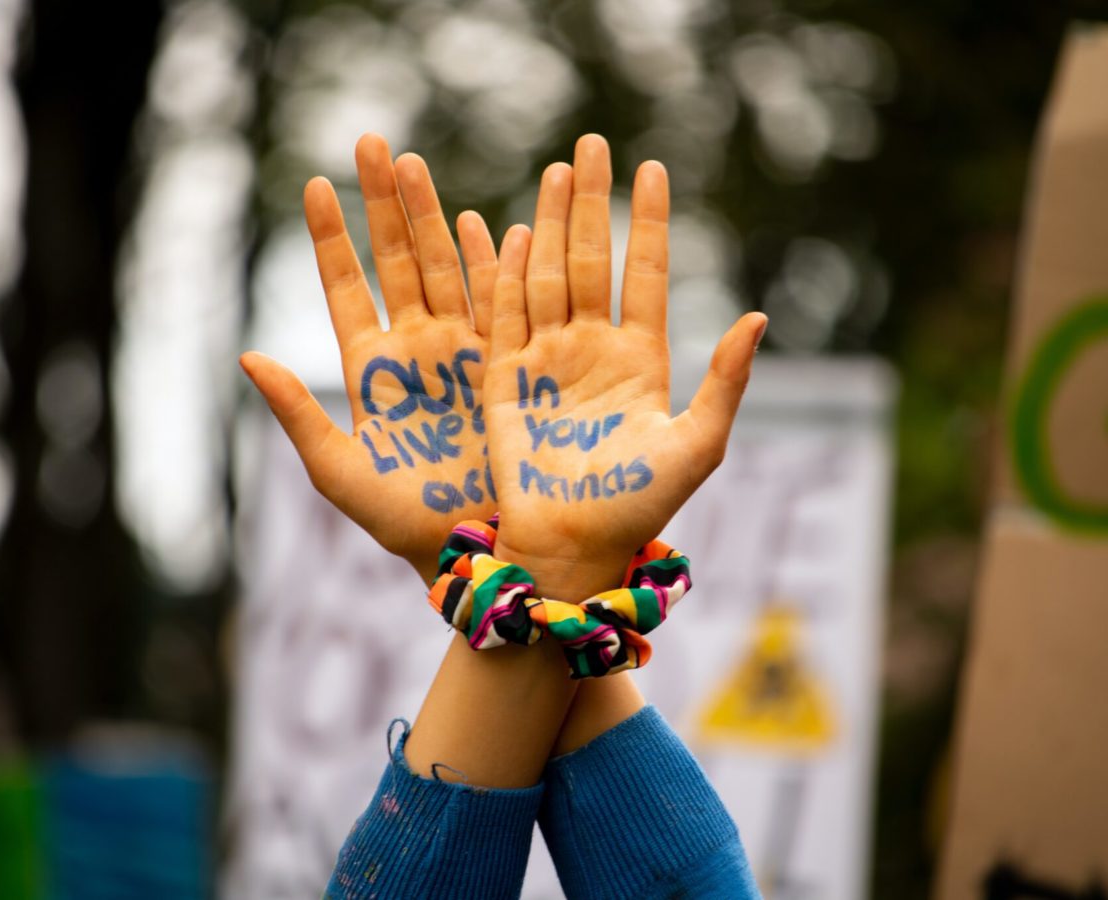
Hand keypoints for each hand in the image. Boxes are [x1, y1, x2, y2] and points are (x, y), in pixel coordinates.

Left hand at [241, 134, 498, 580]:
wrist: (474, 544)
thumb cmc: (402, 521)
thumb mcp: (339, 472)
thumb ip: (297, 414)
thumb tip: (247, 357)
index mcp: (371, 371)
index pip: (347, 289)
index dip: (333, 239)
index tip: (316, 186)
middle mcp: (415, 350)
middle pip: (397, 262)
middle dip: (384, 204)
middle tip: (372, 142)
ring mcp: (461, 352)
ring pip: (444, 269)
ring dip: (431, 217)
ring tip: (416, 164)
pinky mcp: (505, 365)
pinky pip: (497, 302)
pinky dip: (490, 262)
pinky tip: (480, 221)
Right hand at [484, 135, 766, 595]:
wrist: (572, 547)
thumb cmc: (639, 506)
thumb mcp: (697, 445)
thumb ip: (726, 382)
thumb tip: (760, 316)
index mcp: (640, 360)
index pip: (644, 273)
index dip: (649, 222)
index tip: (655, 170)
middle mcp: (592, 350)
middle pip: (591, 260)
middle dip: (593, 202)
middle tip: (593, 144)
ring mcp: (545, 361)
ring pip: (547, 276)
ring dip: (552, 222)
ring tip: (558, 170)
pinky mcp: (504, 380)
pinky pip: (504, 316)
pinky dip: (507, 274)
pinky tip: (516, 232)